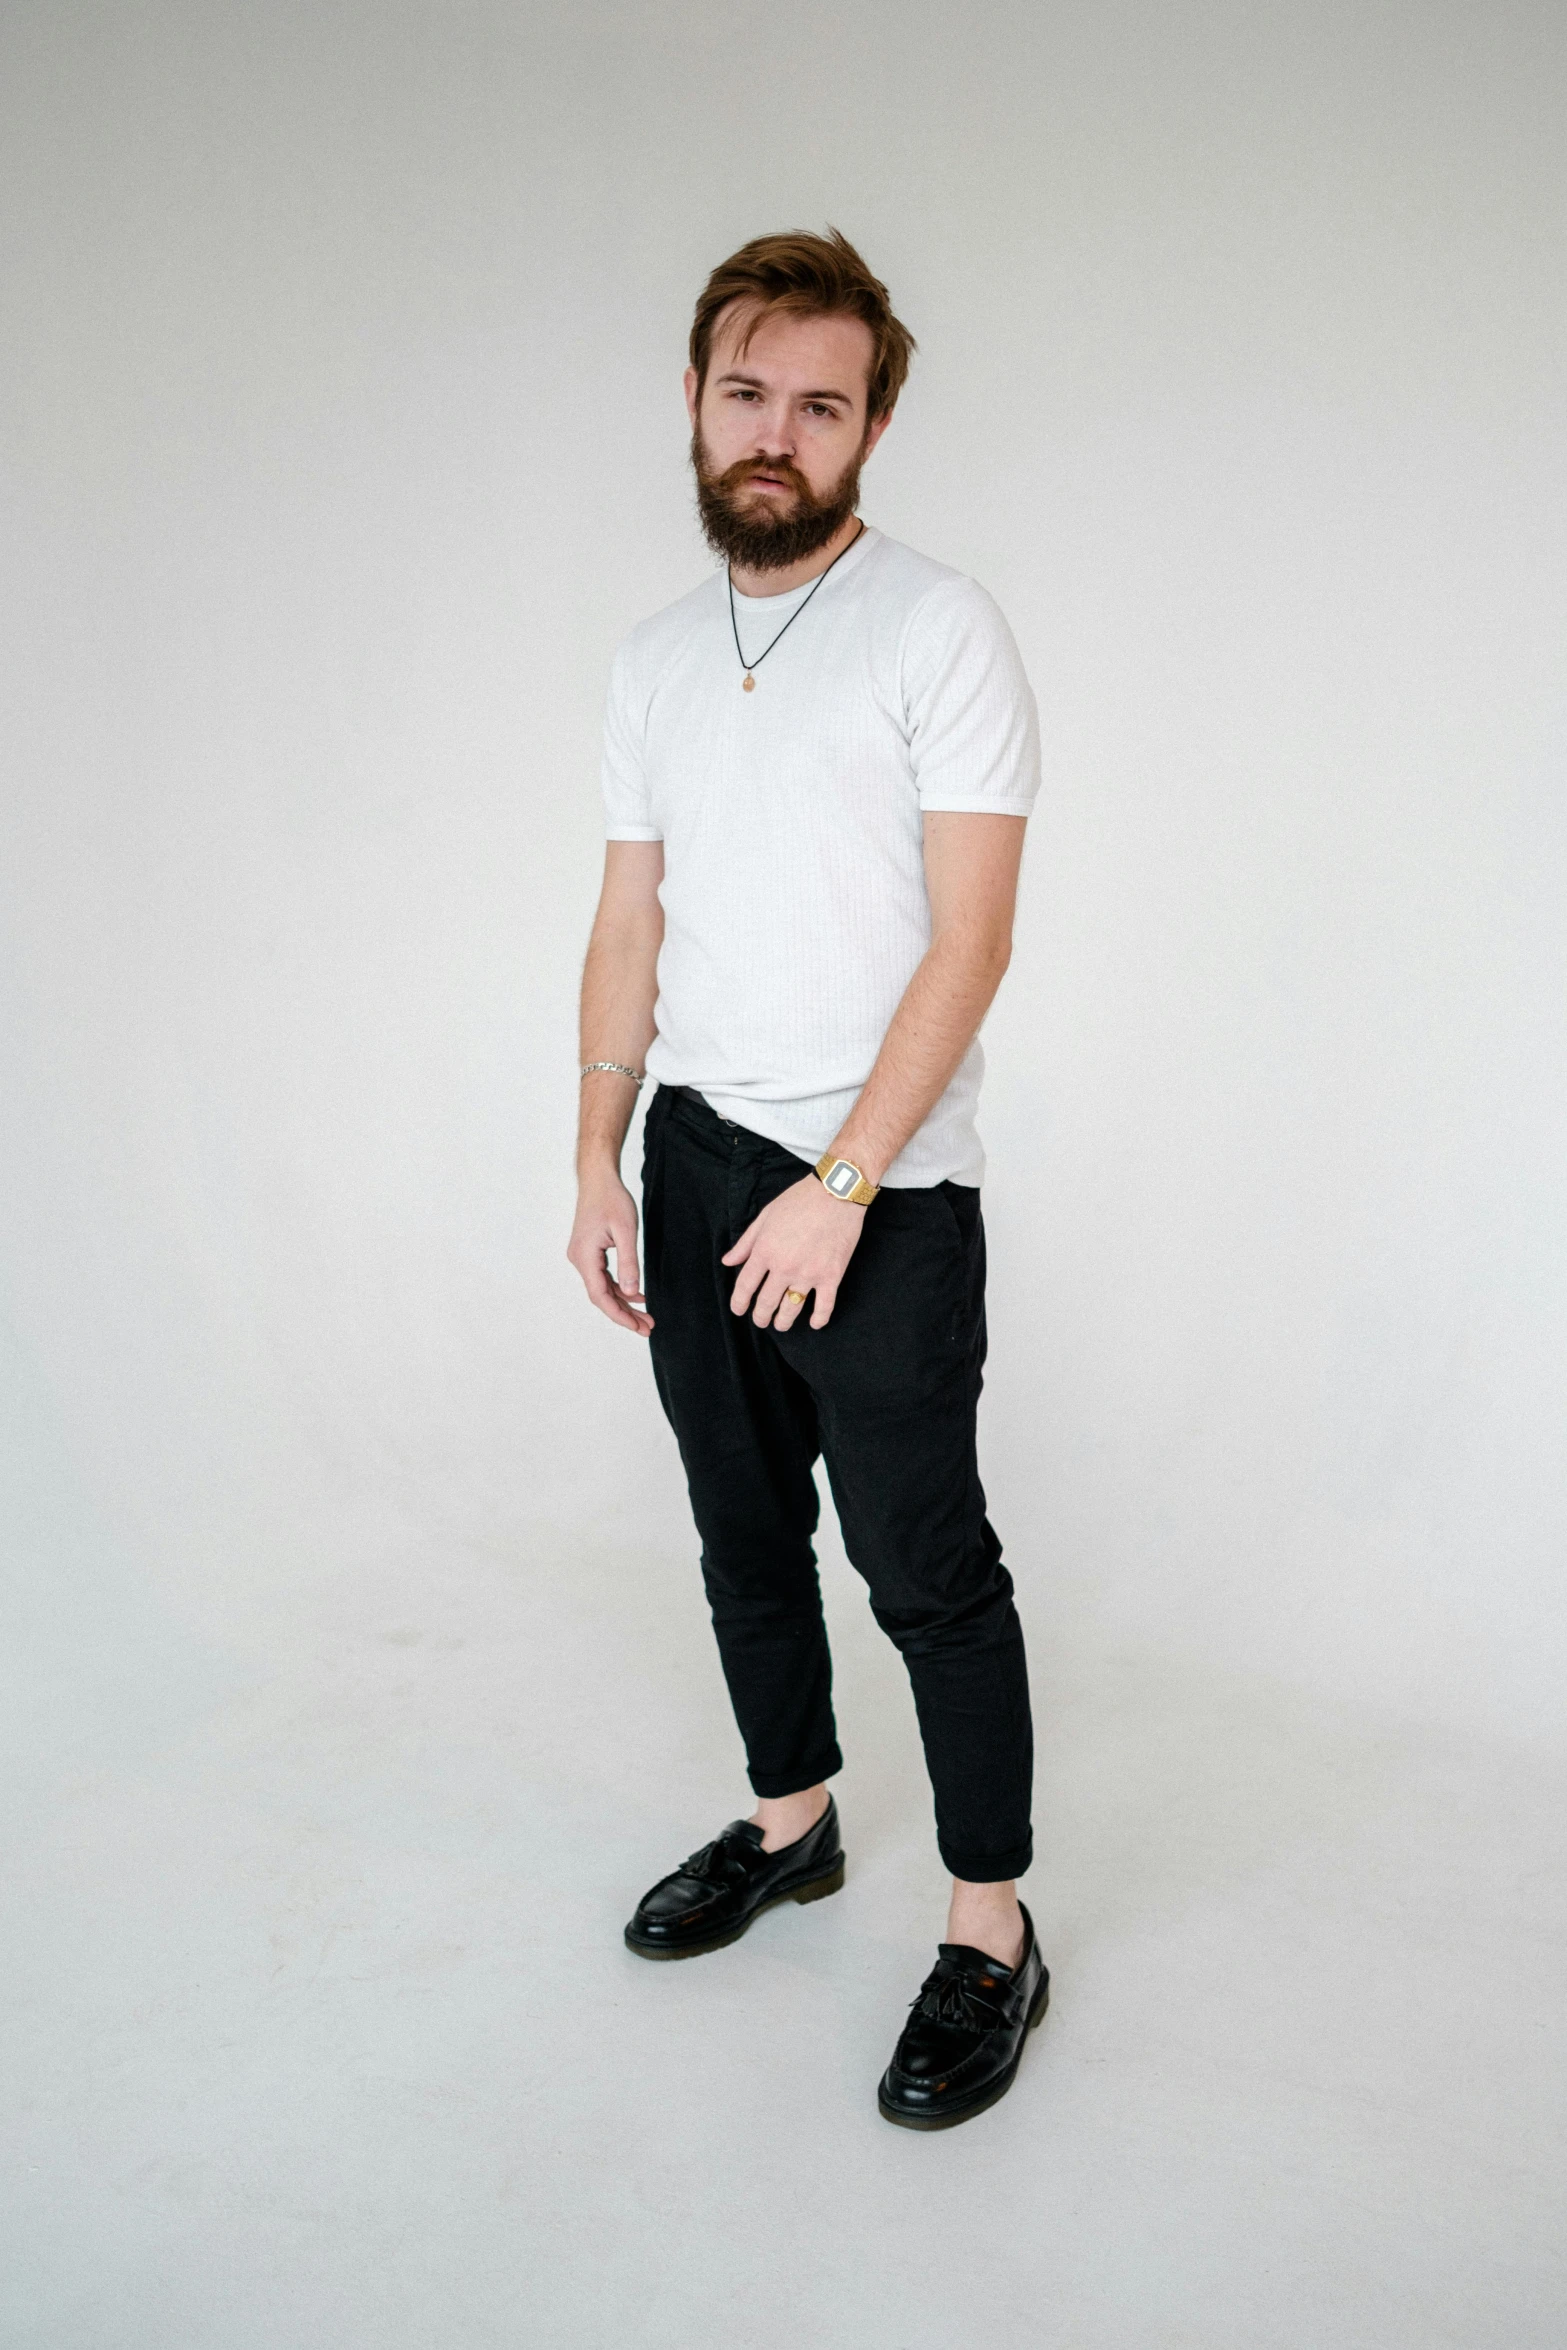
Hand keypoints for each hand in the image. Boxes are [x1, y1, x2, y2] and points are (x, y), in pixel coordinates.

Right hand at [567, 1170, 653, 1335]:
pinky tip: (637, 1295)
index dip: (619, 1315)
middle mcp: (579, 1260)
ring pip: (603, 1288)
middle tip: (648, 1328)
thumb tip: (632, 1293)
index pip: (600, 1296)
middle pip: (602, 1296)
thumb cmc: (612, 1199)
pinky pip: (604, 1277)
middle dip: (624, 1314)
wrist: (598, 1179)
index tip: (637, 1327)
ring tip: (646, 1317)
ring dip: (624, 1303)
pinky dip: (620, 1288)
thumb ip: (629, 1262)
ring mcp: (583, 1256)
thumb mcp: (625, 1231)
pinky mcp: (589, 1252)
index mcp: (585, 1256)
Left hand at [722, 1173, 865, 1330]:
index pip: (745, 1286)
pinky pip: (824, 1306)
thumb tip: (728, 1261)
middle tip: (761, 1320)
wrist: (836, 1192)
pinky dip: (818, 1319)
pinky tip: (814, 1324)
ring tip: (781, 1325)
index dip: (739, 1302)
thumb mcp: (765, 1217)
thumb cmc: (799, 1200)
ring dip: (783, 1322)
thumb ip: (746, 1242)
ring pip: (791, 1310)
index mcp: (765, 1251)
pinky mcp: (831, 1276)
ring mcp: (808, 1273)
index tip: (739, 1310)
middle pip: (766, 1302)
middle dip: (760, 1316)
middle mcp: (783, 1266)